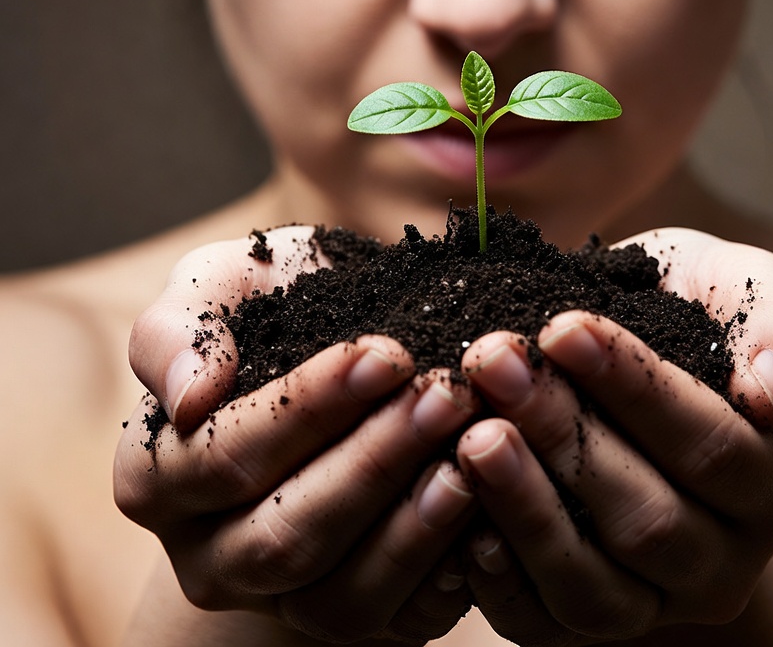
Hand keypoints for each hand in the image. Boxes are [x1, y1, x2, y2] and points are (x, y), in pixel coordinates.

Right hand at [117, 227, 479, 643]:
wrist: (341, 350)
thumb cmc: (275, 307)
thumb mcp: (220, 286)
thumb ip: (180, 329)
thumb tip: (189, 394)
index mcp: (157, 476)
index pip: (226, 458)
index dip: (310, 409)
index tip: (386, 353)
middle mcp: (209, 554)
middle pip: (286, 536)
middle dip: (375, 463)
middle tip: (447, 395)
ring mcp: (279, 597)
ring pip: (339, 597)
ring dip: (415, 524)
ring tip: (474, 453)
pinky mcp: (352, 612)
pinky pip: (396, 621)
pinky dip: (445, 575)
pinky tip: (489, 515)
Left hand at [454, 229, 772, 644]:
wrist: (625, 362)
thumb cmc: (690, 311)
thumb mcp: (746, 289)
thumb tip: (769, 393)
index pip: (714, 448)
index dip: (636, 390)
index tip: (562, 326)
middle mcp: (726, 561)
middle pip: (648, 519)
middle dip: (562, 435)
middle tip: (492, 361)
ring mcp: (654, 602)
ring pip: (592, 583)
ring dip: (524, 505)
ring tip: (470, 432)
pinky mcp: (584, 621)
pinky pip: (539, 617)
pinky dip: (495, 570)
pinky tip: (456, 498)